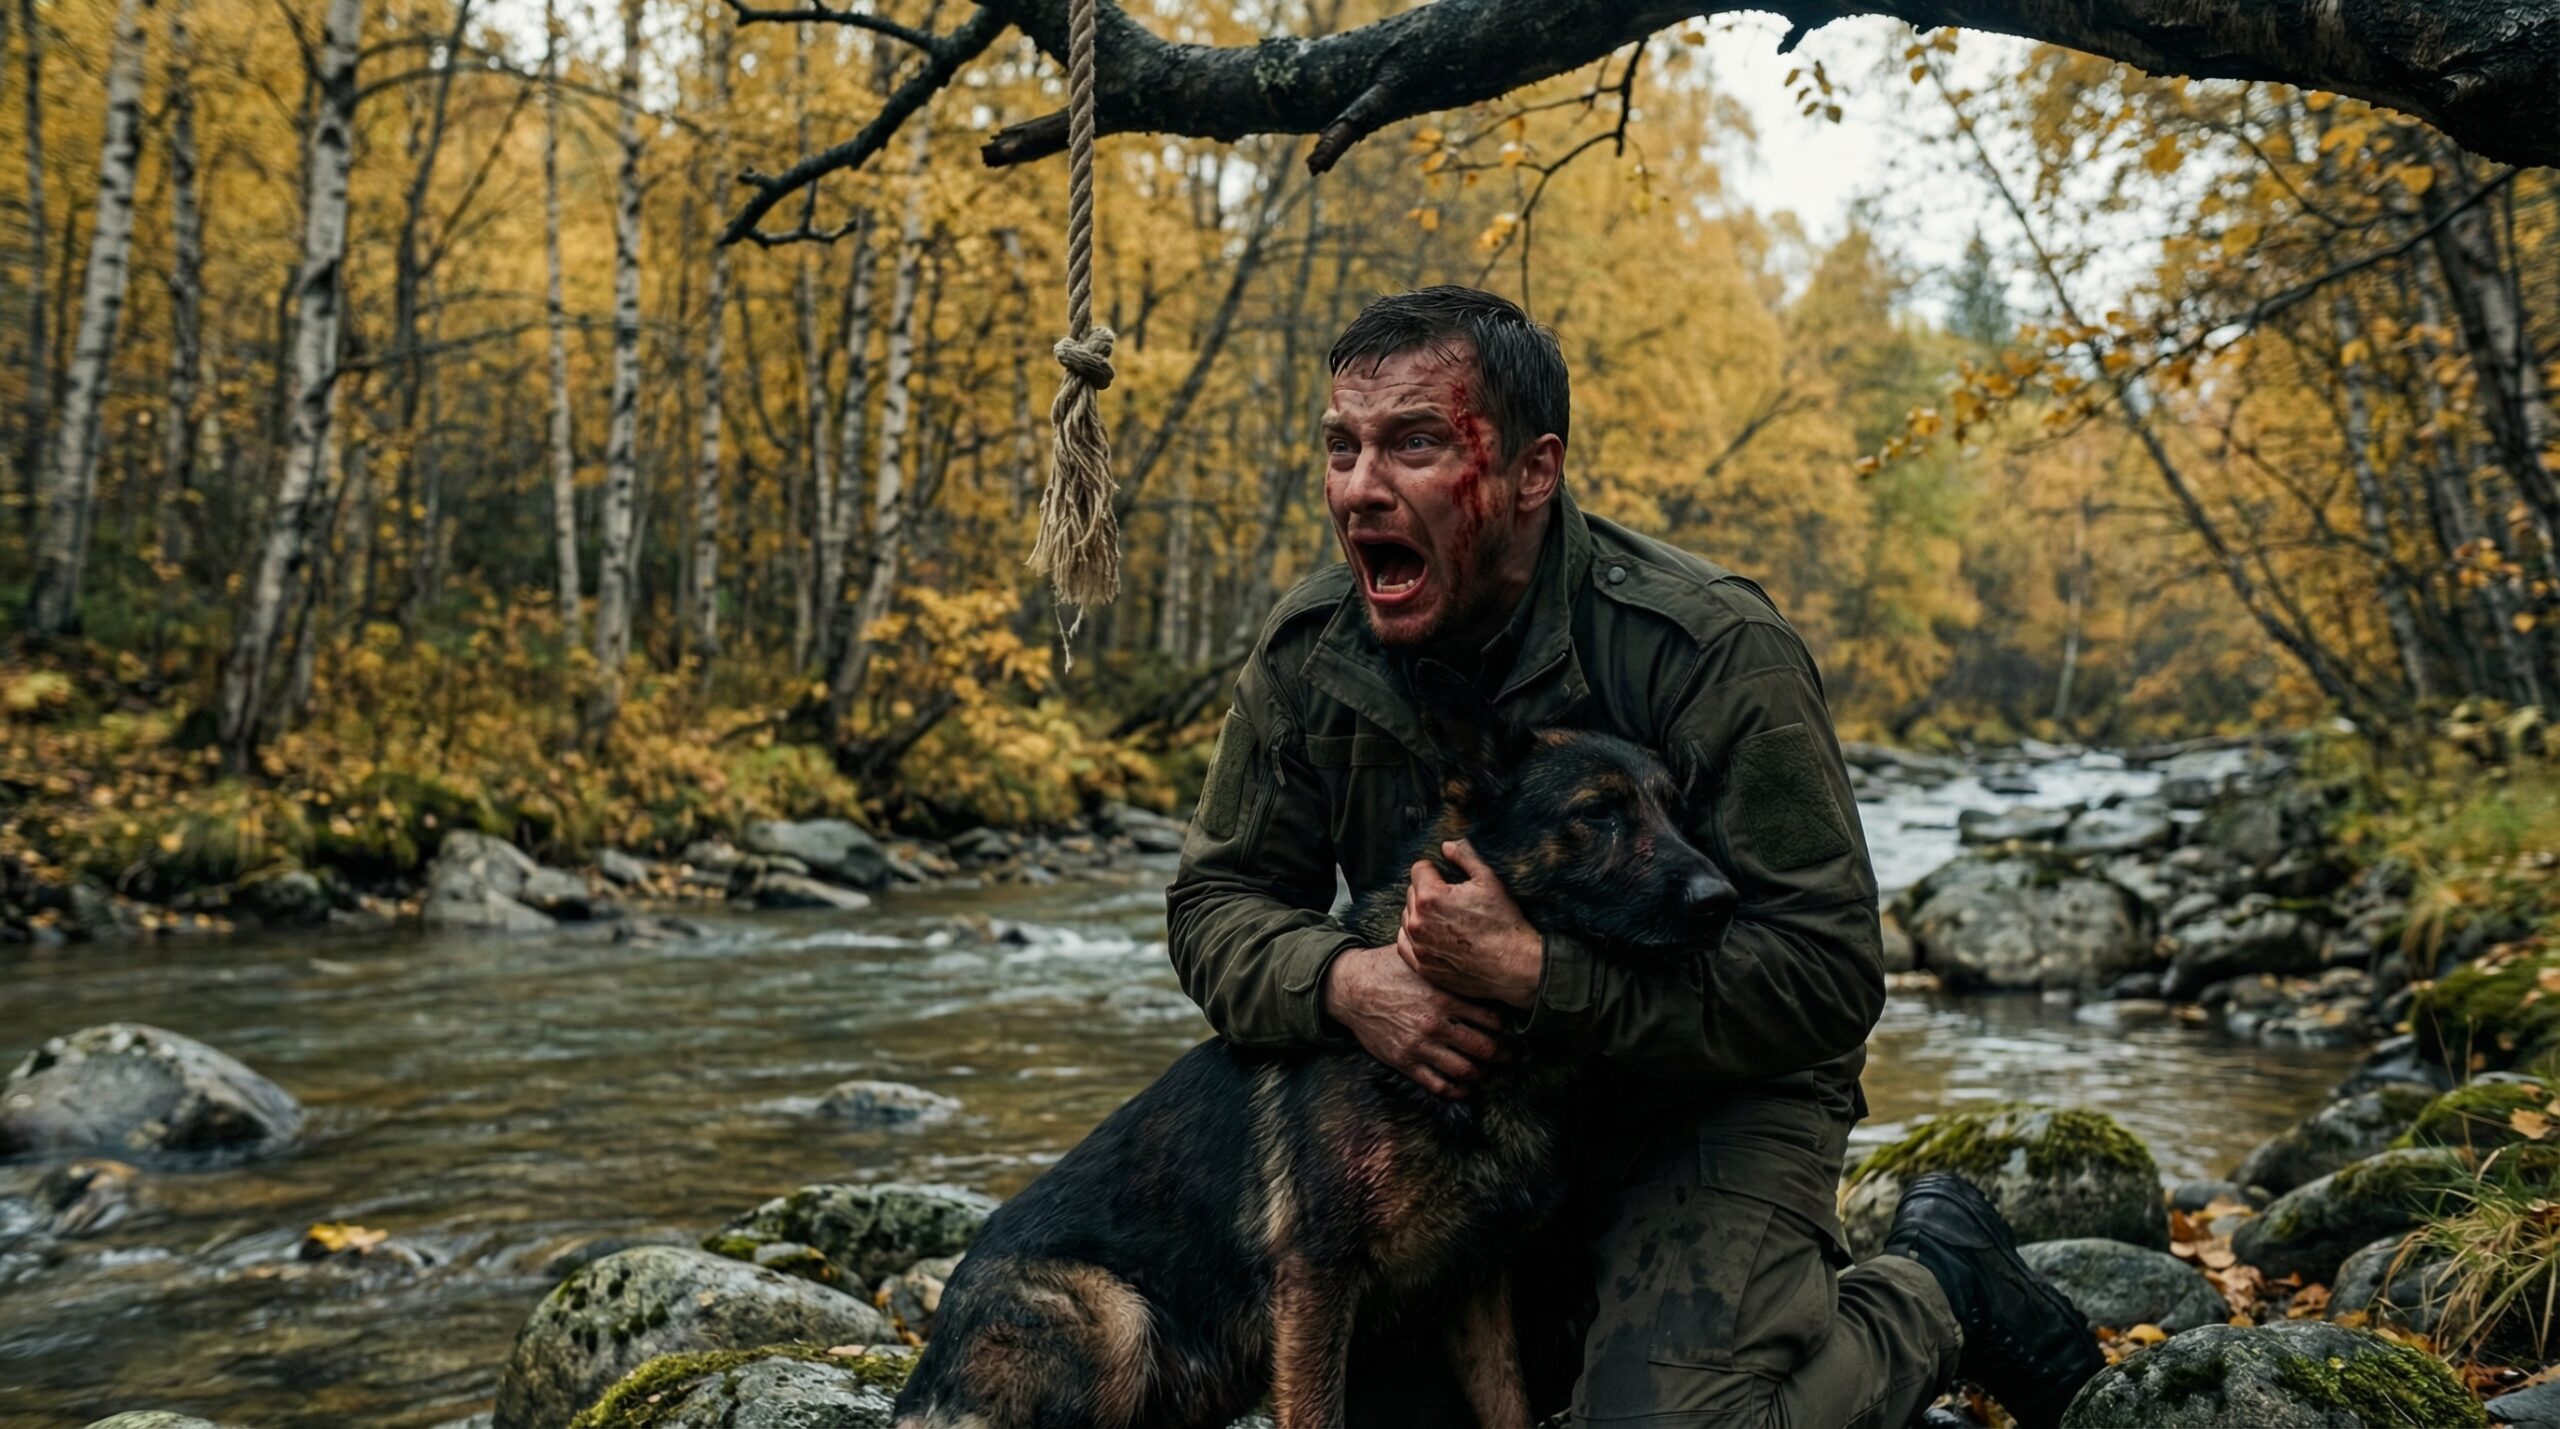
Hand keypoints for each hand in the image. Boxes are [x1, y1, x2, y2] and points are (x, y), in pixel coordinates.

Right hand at [1321, 943, 1510, 1098]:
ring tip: (1490, 1072)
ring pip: (1466, 1070)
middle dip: (1504, 1055)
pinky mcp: (1405, 1062)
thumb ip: (1451, 970)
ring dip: (1484, 1075)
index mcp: (1444, 996)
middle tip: (1512, 1056)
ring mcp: (1420, 1045)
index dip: (1508, 1028)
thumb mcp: (1422, 962)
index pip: (1492, 1019)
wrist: (1351, 988)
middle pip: (1485, 1048)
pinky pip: (1439, 1085)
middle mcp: (1436, 1023)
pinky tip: (1466, 1087)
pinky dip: (1458, 1090)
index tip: (1513, 1031)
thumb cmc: (1387, 969)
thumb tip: (1482, 969)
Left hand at [1397, 840, 1543, 1009]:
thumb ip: (1464, 857)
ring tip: (1447, 919)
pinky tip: (1432, 935)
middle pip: (1412, 893)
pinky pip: (1405, 944)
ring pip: (1408, 918)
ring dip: (1421, 914)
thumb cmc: (1504, 921)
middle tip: (1453, 900)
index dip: (1436, 870)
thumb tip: (1446, 846)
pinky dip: (1414, 937)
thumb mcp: (1489, 880)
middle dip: (1428, 892)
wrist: (1514, 965)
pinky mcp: (1422, 966)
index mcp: (1430, 896)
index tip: (1449, 878)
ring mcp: (1419, 947)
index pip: (1419, 869)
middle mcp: (1417, 922)